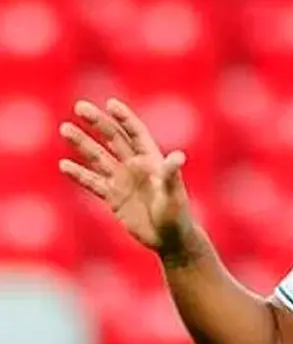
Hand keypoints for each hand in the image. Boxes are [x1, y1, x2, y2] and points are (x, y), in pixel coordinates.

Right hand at [58, 98, 192, 252]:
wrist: (169, 239)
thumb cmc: (177, 215)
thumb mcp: (174, 194)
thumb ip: (171, 175)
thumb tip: (178, 156)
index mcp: (152, 160)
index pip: (136, 134)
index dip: (124, 118)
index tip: (110, 103)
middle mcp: (136, 166)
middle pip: (114, 138)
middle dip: (98, 122)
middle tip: (80, 106)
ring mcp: (123, 181)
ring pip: (99, 157)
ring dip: (82, 143)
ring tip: (65, 128)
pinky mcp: (113, 197)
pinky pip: (93, 182)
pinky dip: (79, 174)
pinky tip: (64, 165)